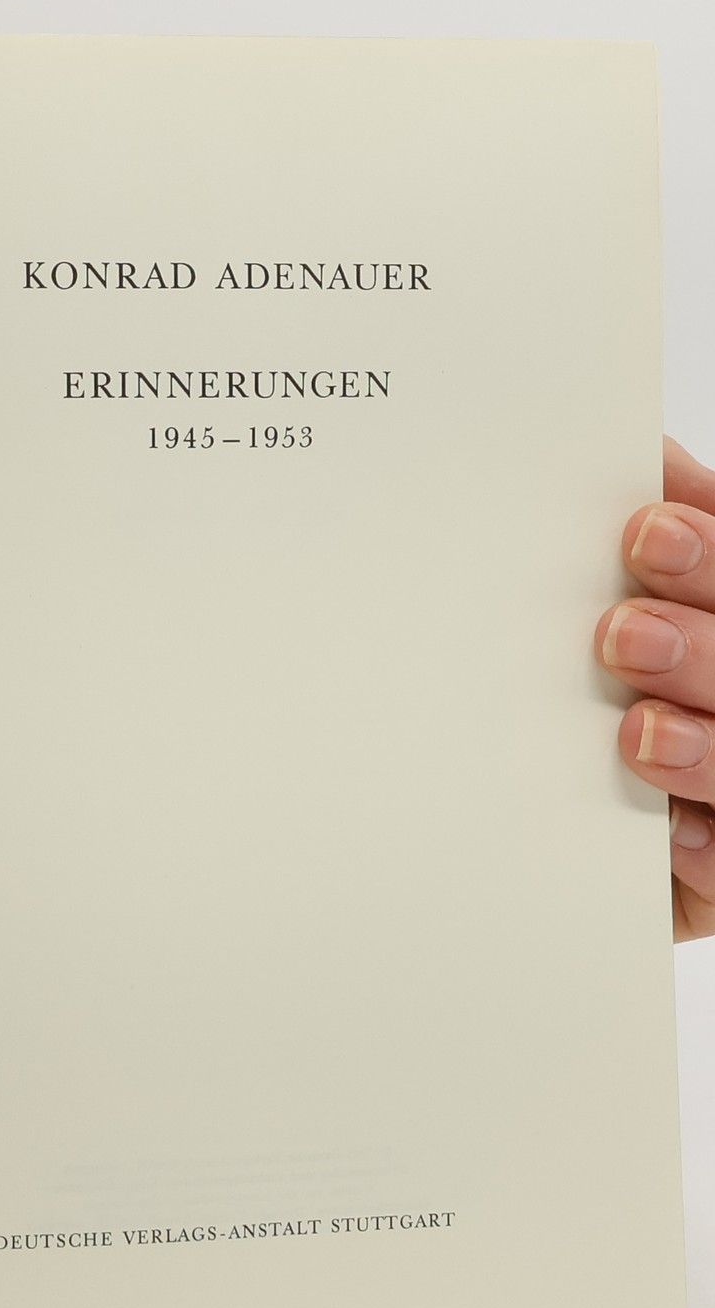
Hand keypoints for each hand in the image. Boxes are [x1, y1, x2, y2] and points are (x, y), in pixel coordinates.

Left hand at [599, 437, 714, 941]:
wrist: (603, 849)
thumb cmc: (611, 720)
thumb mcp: (636, 616)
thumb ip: (661, 549)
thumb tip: (646, 458)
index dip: (709, 550)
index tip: (646, 528)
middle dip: (700, 646)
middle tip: (621, 632)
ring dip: (703, 748)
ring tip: (637, 733)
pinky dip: (702, 848)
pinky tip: (664, 831)